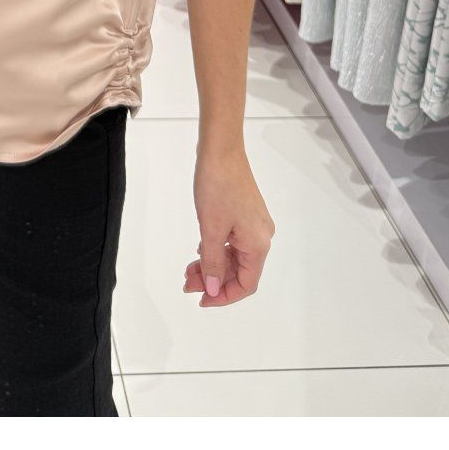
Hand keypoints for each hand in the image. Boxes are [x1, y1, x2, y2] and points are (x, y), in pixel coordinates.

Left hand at [183, 147, 274, 307]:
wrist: (221, 150)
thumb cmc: (217, 186)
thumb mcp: (211, 229)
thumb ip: (213, 262)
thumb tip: (214, 290)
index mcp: (258, 244)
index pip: (247, 284)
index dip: (225, 296)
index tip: (202, 300)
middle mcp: (261, 236)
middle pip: (240, 271)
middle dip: (214, 280)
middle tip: (187, 282)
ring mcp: (253, 224)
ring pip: (234, 257)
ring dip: (213, 265)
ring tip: (189, 270)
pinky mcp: (245, 214)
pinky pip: (232, 242)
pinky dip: (216, 250)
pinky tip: (199, 251)